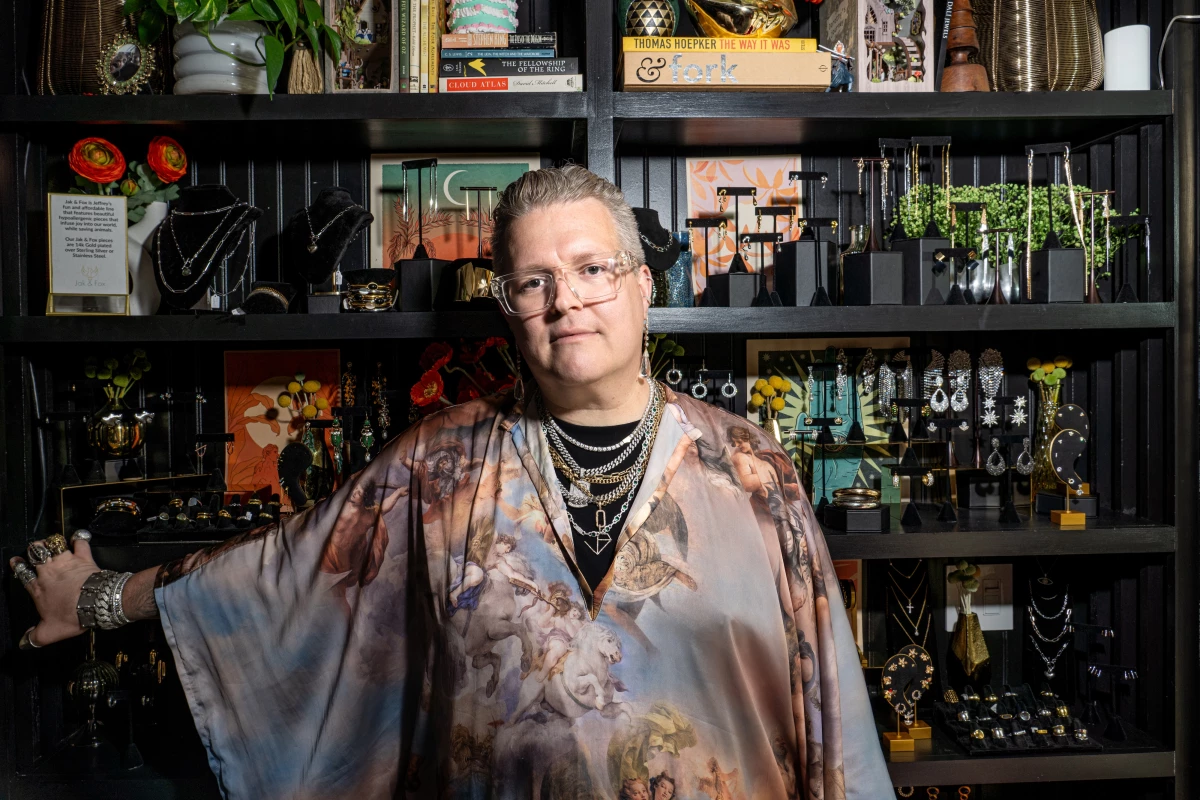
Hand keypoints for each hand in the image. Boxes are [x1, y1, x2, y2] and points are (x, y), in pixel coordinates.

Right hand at [10, 532, 99, 648]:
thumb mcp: (49, 633)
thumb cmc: (71, 616)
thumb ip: (34, 637)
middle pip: (35, 553)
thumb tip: (23, 643)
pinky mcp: (83, 557)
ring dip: (51, 542)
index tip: (16, 562)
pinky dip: (79, 538)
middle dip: (33, 549)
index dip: (18, 566)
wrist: (96, 603)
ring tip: (51, 542)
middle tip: (35, 550)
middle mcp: (49, 572)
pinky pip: (80, 542)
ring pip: (53, 544)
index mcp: (38, 588)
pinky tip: (78, 538)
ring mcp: (66, 562)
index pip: (22, 573)